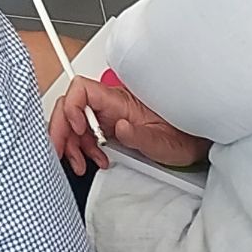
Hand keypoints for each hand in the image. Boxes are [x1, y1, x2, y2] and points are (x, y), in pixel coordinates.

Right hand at [50, 75, 210, 175]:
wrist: (190, 144)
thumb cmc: (180, 138)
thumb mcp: (164, 142)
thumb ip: (141, 135)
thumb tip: (120, 128)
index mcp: (120, 101)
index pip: (82, 89)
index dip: (72, 106)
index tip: (78, 129)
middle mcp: (109, 106)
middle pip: (70, 106)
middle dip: (61, 129)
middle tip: (61, 151)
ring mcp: (106, 117)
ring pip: (72, 121)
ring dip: (69, 142)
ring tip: (80, 162)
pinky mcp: (106, 128)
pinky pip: (82, 134)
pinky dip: (79, 148)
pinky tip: (91, 160)